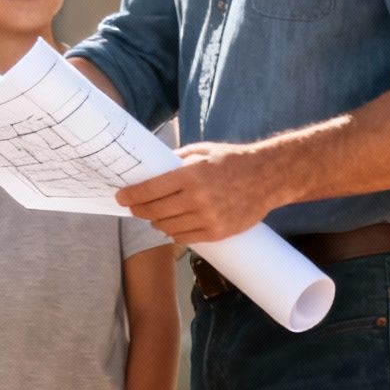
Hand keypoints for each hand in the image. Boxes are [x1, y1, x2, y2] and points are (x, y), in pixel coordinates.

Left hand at [114, 141, 275, 243]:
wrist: (268, 178)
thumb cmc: (233, 161)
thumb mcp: (203, 151)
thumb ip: (177, 159)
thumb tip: (153, 167)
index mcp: (190, 175)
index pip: (150, 190)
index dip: (131, 195)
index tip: (121, 197)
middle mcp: (197, 199)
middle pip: (154, 211)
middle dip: (139, 210)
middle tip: (134, 208)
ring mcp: (207, 218)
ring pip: (167, 228)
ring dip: (156, 223)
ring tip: (154, 217)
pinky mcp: (217, 233)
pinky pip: (185, 238)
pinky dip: (174, 233)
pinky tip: (172, 227)